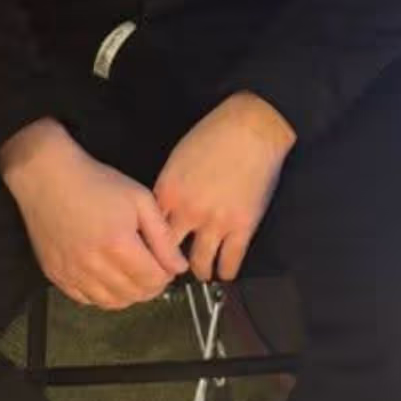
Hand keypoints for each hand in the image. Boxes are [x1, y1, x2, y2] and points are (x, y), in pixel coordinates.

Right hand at [0, 119, 186, 308]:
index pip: (153, 279)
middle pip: (134, 294)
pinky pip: (85, 300)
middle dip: (151, 287)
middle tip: (154, 271)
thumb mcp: (140, 200)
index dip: (166, 276)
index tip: (167, 266)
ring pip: (110, 302)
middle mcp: (93, 263)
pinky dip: (102, 296)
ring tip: (134, 276)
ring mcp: (72, 272)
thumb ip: (163, 237)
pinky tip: (109, 279)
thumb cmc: (94, 183)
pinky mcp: (56, 274)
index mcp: (118, 243)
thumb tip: (177, 265)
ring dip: (129, 295)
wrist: (49, 177)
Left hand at [154, 94, 296, 282]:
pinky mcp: (242, 226)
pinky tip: (226, 273)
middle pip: (169, 254)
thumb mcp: (177, 159)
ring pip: (200, 263)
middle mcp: (187, 213)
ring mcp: (216, 222)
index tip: (152, 254)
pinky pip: (232, 260)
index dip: (150, 246)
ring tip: (202, 274)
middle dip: (169, 266)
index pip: (149, 233)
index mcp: (168, 194)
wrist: (252, 127)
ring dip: (200, 271)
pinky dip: (227, 271)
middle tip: (172, 272)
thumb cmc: (214, 134)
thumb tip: (165, 210)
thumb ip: (169, 189)